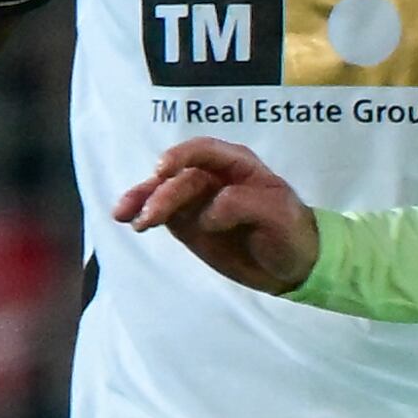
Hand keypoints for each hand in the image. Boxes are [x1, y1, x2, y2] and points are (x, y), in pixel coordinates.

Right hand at [114, 140, 320, 292]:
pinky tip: (129, 220)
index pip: (204, 151)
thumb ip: (243, 204)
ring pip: (164, 193)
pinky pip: (163, 214)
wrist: (293, 266)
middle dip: (160, 193)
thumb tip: (208, 211)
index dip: (182, 156)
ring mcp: (197, 200)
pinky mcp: (188, 223)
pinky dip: (144, 214)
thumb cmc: (290, 230)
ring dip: (142, 201)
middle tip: (147, 216)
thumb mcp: (277, 214)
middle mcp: (212, 176)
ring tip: (124, 216)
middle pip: (179, 177)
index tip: (163, 170)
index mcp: (237, 165)